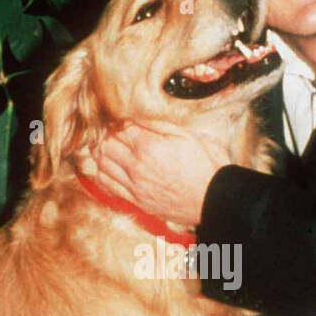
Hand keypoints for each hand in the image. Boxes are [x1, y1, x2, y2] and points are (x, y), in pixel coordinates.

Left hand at [77, 121, 232, 227]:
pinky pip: (108, 185)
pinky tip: (106, 165)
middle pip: (105, 144)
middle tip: (112, 128)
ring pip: (102, 164)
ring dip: (100, 151)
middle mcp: (136, 167)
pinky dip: (102, 172)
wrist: (215, 200)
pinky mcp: (137, 200)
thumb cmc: (207, 166)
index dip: (117, 118)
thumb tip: (140, 115)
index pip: (119, 127)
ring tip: (106, 143)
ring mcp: (134, 186)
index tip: (120, 114)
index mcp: (148, 147)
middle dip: (106, 133)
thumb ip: (160, 125)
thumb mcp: (189, 135)